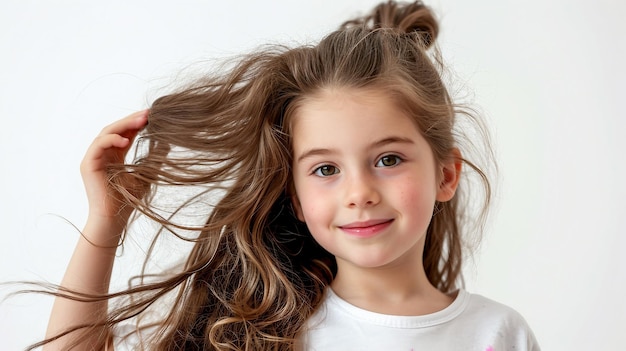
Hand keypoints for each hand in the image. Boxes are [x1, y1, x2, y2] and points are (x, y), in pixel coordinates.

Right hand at [80, 110, 148, 224]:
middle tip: (148, 113)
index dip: (137, 123)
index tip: (153, 115)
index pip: (125, 132)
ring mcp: (93, 158)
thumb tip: (168, 142)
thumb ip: (154, 158)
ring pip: (106, 133)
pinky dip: (112, 140)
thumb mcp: (147, 174)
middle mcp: (103, 154)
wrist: (114, 218)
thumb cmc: (129, 200)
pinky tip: (127, 140)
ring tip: (142, 121)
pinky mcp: (88, 164)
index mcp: (115, 155)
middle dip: (131, 119)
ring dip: (124, 125)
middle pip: (115, 129)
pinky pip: (98, 145)